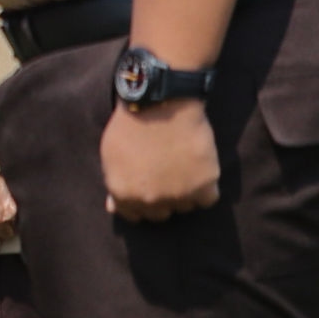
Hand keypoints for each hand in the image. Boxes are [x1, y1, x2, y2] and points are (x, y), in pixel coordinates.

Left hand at [101, 98, 220, 220]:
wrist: (161, 102)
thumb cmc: (131, 125)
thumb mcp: (110, 155)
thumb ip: (115, 184)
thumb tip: (113, 207)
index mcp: (124, 194)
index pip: (133, 215)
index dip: (140, 202)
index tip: (147, 188)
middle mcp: (150, 200)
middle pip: (159, 214)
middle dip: (161, 198)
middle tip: (165, 176)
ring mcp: (178, 195)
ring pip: (184, 206)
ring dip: (184, 193)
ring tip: (182, 167)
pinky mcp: (205, 185)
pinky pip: (208, 200)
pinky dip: (206, 188)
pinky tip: (198, 170)